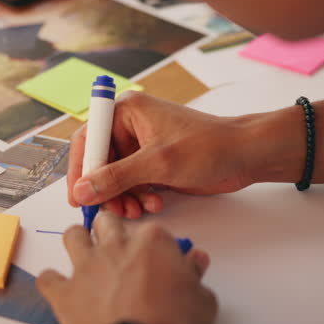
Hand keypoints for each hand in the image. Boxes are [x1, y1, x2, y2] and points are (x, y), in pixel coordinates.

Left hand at [36, 213, 217, 323]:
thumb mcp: (201, 299)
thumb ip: (194, 274)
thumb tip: (195, 261)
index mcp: (151, 242)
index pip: (150, 230)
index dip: (152, 246)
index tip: (156, 259)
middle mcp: (115, 247)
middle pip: (107, 223)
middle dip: (111, 232)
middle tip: (117, 251)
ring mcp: (87, 268)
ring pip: (72, 236)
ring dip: (78, 243)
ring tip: (85, 258)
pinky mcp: (66, 294)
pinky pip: (47, 278)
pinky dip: (52, 283)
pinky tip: (62, 290)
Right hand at [67, 92, 258, 218]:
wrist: (245, 155)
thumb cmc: (208, 147)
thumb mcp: (158, 163)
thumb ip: (116, 177)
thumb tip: (82, 191)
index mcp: (126, 111)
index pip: (87, 139)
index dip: (79, 169)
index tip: (78, 197)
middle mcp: (130, 126)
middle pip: (99, 162)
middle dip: (106, 189)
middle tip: (113, 211)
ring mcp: (143, 146)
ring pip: (115, 177)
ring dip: (123, 197)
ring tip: (138, 210)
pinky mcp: (155, 163)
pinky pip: (133, 183)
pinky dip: (137, 197)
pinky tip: (153, 204)